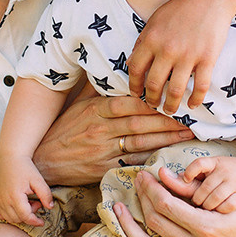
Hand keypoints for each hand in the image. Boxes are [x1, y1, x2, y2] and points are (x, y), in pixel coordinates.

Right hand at [0, 155, 53, 226]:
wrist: (11, 158)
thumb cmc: (26, 168)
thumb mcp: (38, 180)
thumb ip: (45, 194)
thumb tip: (50, 207)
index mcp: (15, 196)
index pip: (25, 216)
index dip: (35, 221)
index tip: (42, 222)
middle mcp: (4, 199)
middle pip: (17, 219)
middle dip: (29, 215)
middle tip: (35, 203)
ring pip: (8, 218)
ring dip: (19, 215)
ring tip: (27, 203)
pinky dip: (6, 215)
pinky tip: (14, 208)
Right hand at [32, 93, 190, 185]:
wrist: (44, 161)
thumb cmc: (65, 130)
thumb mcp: (78, 105)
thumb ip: (98, 89)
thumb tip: (115, 67)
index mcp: (94, 110)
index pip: (127, 103)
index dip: (151, 101)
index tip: (171, 97)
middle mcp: (100, 130)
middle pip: (139, 123)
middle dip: (167, 120)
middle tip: (190, 117)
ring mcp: (103, 151)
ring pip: (140, 143)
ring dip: (166, 138)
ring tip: (188, 134)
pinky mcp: (105, 169)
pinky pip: (132, 162)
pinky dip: (151, 158)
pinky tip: (169, 154)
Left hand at [108, 163, 235, 236]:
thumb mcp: (226, 198)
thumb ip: (194, 191)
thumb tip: (162, 177)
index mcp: (206, 228)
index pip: (165, 205)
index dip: (150, 187)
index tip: (144, 175)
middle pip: (155, 221)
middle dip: (142, 198)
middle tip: (137, 182)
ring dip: (129, 228)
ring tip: (118, 211)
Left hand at [127, 0, 230, 114]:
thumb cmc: (181, 7)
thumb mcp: (155, 20)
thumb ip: (143, 41)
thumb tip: (132, 63)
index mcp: (151, 39)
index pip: (135, 69)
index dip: (133, 85)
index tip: (136, 94)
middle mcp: (167, 50)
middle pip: (154, 84)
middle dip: (152, 100)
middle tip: (153, 105)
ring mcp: (188, 56)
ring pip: (176, 91)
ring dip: (171, 105)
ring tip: (170, 110)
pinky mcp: (207, 59)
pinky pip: (200, 87)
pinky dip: (195, 100)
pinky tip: (192, 105)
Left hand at [182, 154, 235, 212]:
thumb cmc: (221, 174)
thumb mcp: (206, 171)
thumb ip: (187, 177)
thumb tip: (162, 174)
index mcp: (213, 162)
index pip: (199, 164)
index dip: (189, 173)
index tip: (186, 180)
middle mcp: (225, 171)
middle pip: (204, 189)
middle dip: (197, 199)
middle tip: (197, 203)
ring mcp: (235, 182)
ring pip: (214, 199)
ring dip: (207, 207)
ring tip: (206, 208)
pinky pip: (227, 206)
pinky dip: (220, 211)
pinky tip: (218, 211)